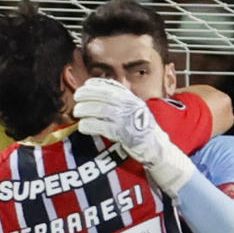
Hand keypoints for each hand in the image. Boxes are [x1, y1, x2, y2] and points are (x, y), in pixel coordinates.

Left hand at [72, 77, 193, 192]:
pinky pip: (102, 126)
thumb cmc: (142, 130)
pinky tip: (82, 126)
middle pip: (104, 96)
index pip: (112, 86)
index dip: (97, 84)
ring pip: (101, 110)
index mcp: (132, 99)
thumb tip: (100, 94)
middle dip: (88, 95)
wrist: (156, 148)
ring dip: (86, 109)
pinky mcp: (124, 134)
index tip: (86, 85)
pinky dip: (90, 125)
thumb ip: (121, 102)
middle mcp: (130, 106)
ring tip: (77, 112)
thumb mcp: (135, 110)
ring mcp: (127, 119)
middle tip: (76, 98)